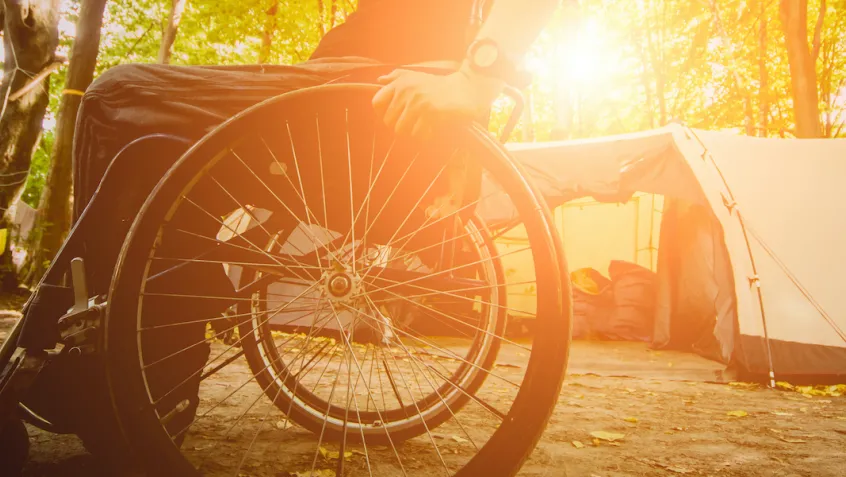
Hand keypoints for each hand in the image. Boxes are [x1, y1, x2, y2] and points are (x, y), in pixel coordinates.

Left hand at [372, 68, 502, 141]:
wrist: (465, 89)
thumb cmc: (440, 86)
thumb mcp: (416, 76)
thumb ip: (396, 77)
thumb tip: (379, 80)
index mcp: (401, 82)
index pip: (376, 102)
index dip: (382, 114)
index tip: (394, 117)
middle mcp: (406, 91)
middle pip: (388, 121)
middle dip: (400, 125)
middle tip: (414, 123)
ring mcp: (418, 102)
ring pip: (401, 130)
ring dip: (412, 131)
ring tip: (423, 125)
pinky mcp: (430, 112)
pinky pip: (417, 133)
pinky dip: (425, 135)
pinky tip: (433, 128)